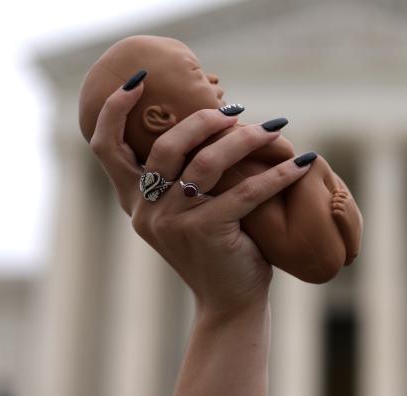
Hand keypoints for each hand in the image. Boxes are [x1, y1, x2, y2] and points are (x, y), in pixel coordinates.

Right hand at [89, 75, 311, 315]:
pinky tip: (301, 164)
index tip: (137, 81)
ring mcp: (172, 222)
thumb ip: (184, 175)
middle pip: (166, 145)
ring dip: (246, 139)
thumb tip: (210, 121)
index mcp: (135, 201)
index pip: (105, 147)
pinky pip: (245, 191)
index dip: (113, 109)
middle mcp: (145, 210)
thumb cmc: (218, 250)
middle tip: (236, 111)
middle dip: (204, 120)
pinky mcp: (206, 232)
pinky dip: (277, 175)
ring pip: (207, 162)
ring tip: (275, 128)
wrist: (230, 303)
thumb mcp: (189, 211)